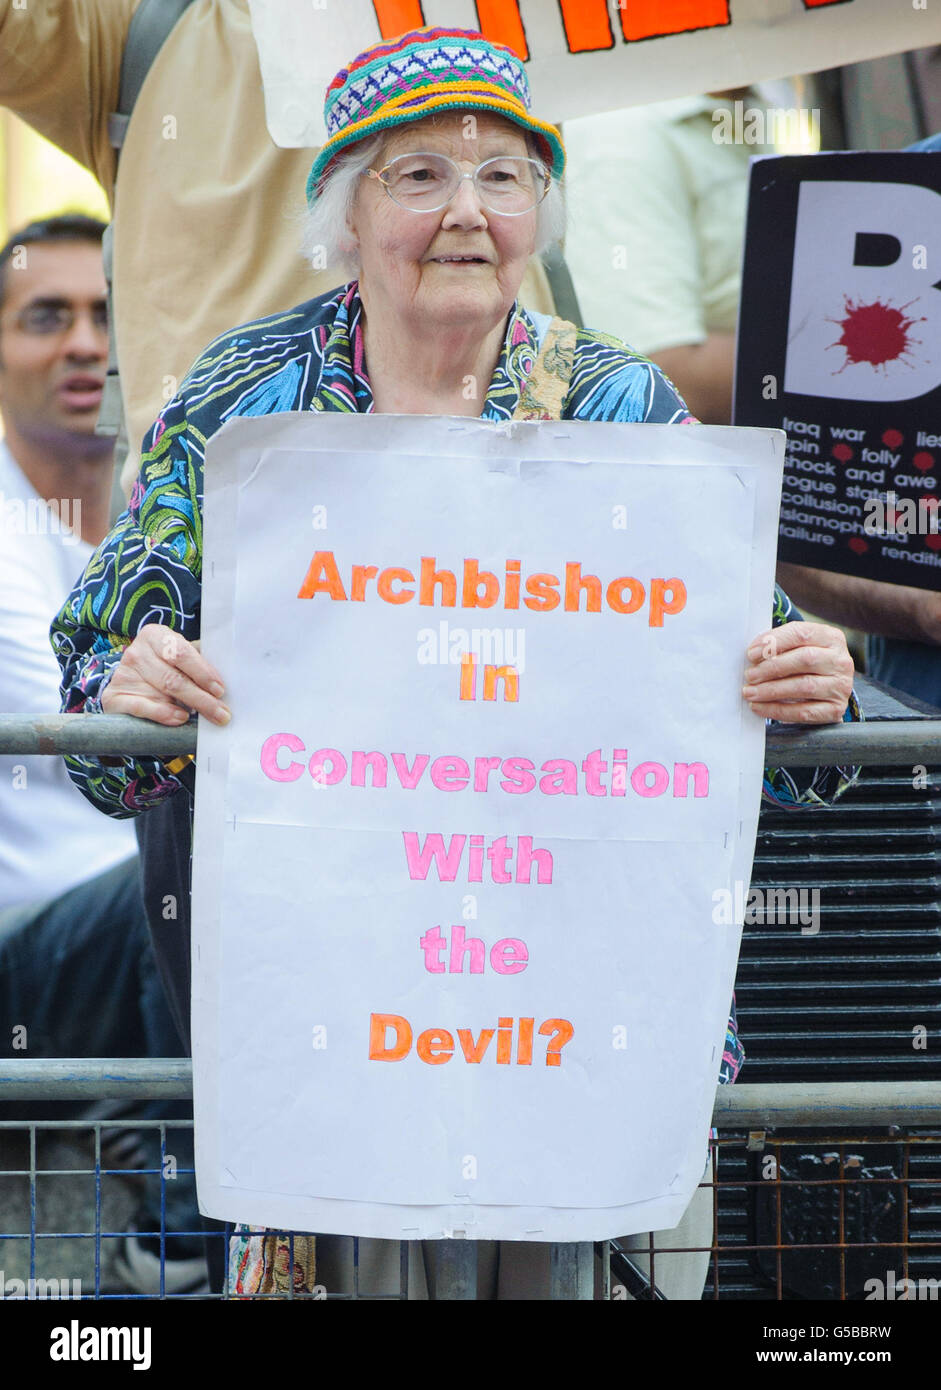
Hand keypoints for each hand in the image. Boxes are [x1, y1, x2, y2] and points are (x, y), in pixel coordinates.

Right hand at [100, 625, 229, 725]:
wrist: (131, 689)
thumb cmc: (164, 671)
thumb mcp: (179, 661)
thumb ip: (197, 665)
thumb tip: (223, 685)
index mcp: (155, 636)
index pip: (181, 653)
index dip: (203, 672)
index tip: (221, 690)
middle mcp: (136, 652)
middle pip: (174, 677)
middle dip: (202, 698)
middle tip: (222, 713)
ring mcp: (123, 674)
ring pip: (161, 692)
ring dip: (189, 707)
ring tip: (207, 718)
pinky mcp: (113, 696)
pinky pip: (141, 707)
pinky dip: (163, 714)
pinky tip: (179, 719)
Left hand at [742, 621, 853, 723]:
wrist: (826, 693)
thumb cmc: (804, 665)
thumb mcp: (796, 648)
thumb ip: (778, 646)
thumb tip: (754, 654)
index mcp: (831, 638)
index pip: (801, 633)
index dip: (774, 642)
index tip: (751, 654)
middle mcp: (840, 661)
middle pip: (805, 659)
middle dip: (771, 668)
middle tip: (750, 675)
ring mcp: (841, 686)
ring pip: (804, 686)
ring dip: (771, 690)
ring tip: (750, 692)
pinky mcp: (835, 709)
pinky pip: (803, 711)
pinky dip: (777, 710)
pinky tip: (759, 707)